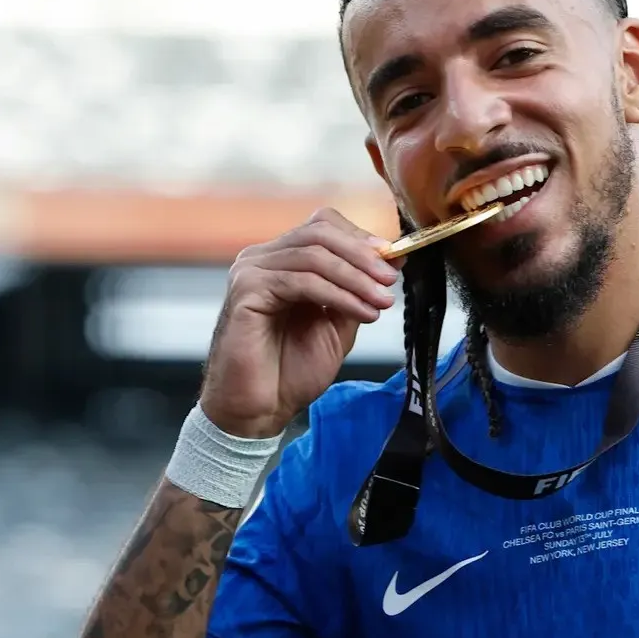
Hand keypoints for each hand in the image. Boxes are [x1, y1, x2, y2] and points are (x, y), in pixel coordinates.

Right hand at [199, 208, 402, 437]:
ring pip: (314, 255)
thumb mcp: (338, 324)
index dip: (361, 238)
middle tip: (389, 280)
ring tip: (380, 301)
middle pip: (320, 233)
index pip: (324, 227)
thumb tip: (392, 259)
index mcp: (284, 261)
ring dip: (356, 278)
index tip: (393, 259)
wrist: (259, 410)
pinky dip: (338, 294)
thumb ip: (358, 289)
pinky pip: (301, 281)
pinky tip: (360, 312)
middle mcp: (264, 259)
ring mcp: (251, 272)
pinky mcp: (246, 290)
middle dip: (362, 255)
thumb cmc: (291, 371)